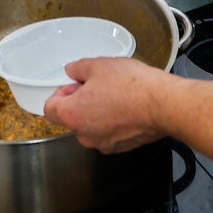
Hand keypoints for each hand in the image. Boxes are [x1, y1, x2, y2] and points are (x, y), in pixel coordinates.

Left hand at [42, 57, 169, 153]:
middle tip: (97, 85)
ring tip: (115, 94)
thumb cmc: (133, 86)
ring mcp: (103, 143)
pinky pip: (108, 132)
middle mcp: (84, 135)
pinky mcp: (120, 147)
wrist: (163, 104)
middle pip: (71, 117)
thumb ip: (77, 68)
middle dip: (80, 101)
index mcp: (72, 115)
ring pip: (90, 126)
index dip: (60, 93)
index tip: (72, 85)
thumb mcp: (98, 65)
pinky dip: (112, 121)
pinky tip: (125, 106)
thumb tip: (73, 71)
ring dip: (97, 112)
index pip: (49, 108)